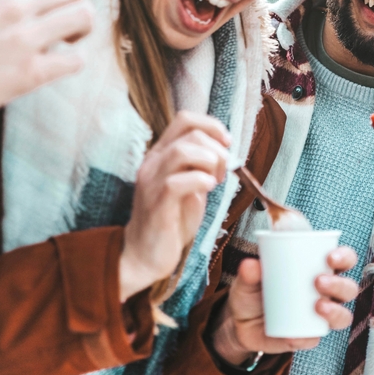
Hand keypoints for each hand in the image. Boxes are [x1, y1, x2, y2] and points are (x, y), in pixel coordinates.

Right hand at [0, 0, 92, 128]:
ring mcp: (24, 38)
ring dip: (83, 28)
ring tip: (67, 38)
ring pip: (84, 17)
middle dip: (78, 4)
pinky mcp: (30, 73)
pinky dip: (73, 60)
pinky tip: (57, 63)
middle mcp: (13, 5)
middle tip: (67, 19)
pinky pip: (76, 59)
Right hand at [119, 112, 229, 300]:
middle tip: (223, 172)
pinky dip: (200, 181)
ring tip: (215, 181)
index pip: (185, 119)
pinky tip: (207, 190)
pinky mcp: (156, 205)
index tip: (227, 143)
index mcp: (161, 154)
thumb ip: (201, 165)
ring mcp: (152, 182)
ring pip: (182, 152)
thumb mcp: (190, 185)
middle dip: (217, 149)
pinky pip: (177, 182)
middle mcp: (153, 163)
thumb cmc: (171, 219)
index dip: (212, 125)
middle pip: (190, 134)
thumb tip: (226, 152)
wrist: (145, 254)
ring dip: (209, 162)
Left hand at [211, 247, 358, 365]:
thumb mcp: (249, 279)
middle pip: (349, 289)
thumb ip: (249, 272)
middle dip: (339, 285)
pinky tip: (294, 336)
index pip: (344, 260)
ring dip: (336, 312)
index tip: (330, 257)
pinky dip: (306, 338)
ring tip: (318, 306)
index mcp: (320, 269)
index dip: (345, 258)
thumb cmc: (253, 291)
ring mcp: (320, 318)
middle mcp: (327, 293)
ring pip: (343, 316)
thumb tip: (250, 265)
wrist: (240, 322)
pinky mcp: (307, 337)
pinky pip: (314, 339)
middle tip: (318, 281)